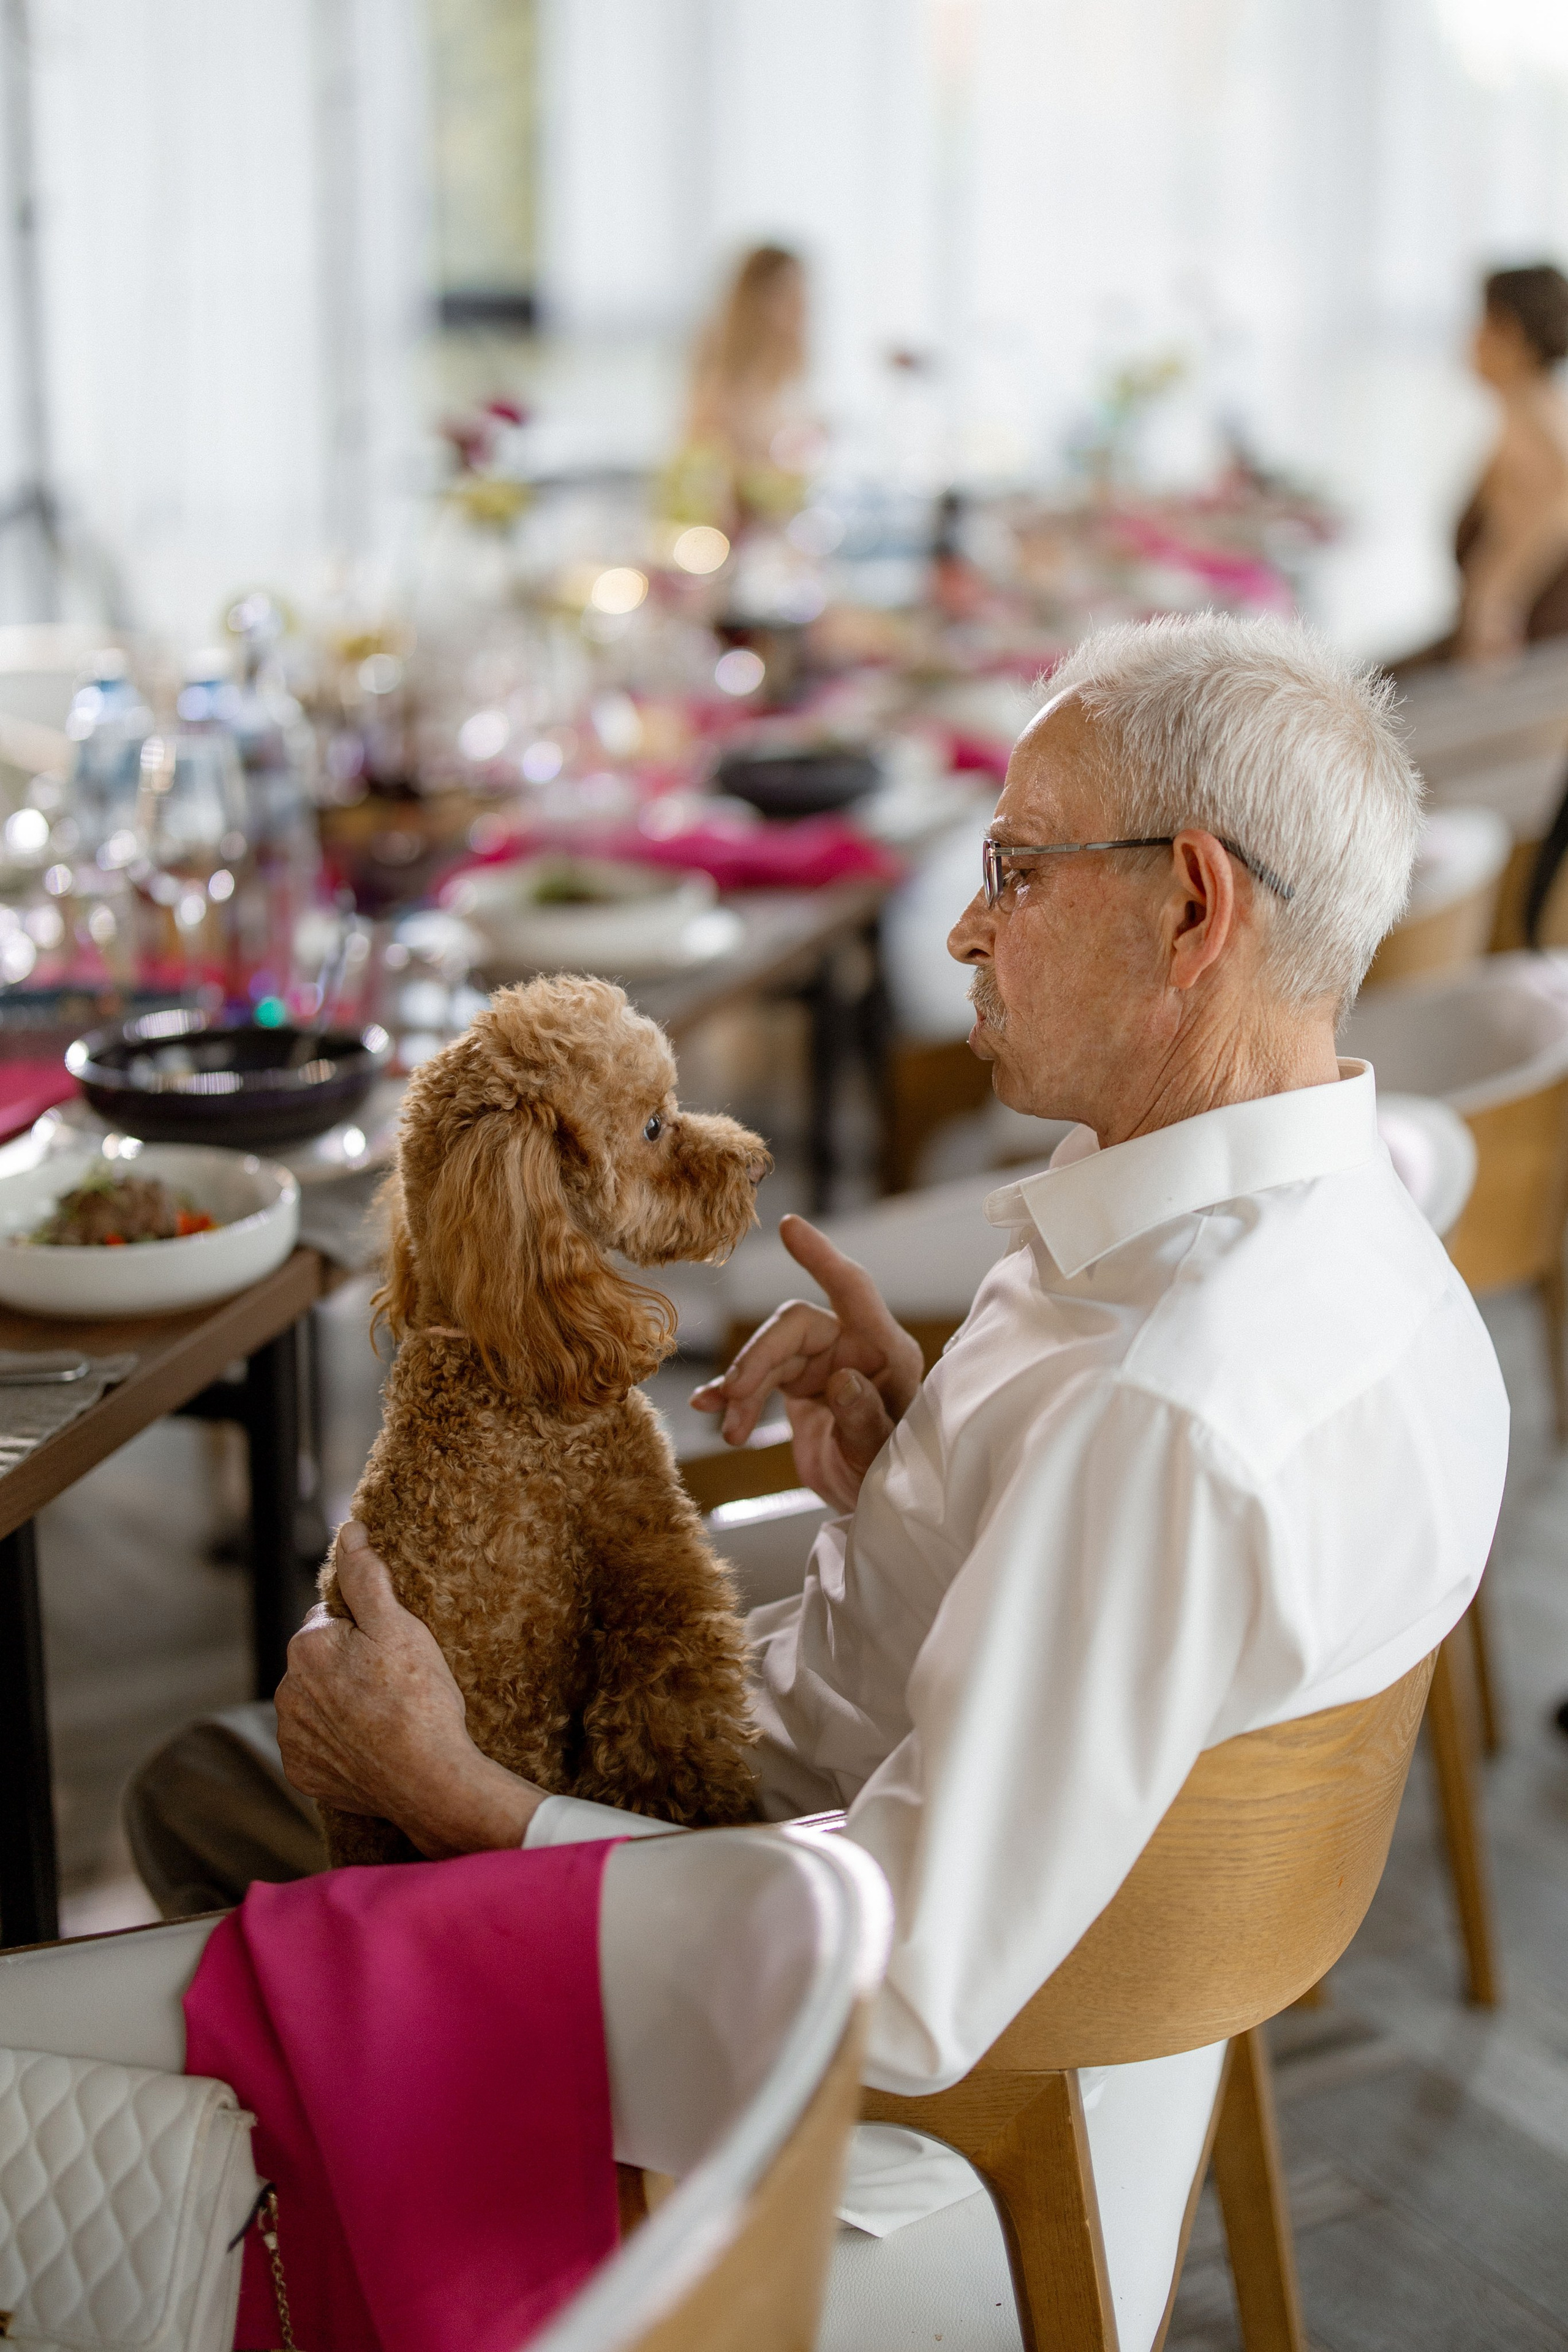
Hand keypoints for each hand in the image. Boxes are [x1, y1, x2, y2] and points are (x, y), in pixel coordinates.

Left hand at [276, 1522, 546, 1856]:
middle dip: (347, 1665)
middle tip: (394, 1682)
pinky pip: (316, 1745)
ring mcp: (292, 1737)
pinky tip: (371, 1745)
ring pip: (316, 1703)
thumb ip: (366, 1577)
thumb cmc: (419, 1698)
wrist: (429, 1780)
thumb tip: (349, 1531)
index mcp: (306, 1647)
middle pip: (319, 1662)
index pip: (330, 1619)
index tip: (392, 1651)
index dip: (365, 1630)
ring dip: (340, 1703)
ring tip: (385, 1715)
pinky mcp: (302, 1773)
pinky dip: (338, 1742)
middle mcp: (286, 1691)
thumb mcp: (399, 1625)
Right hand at [690, 1214, 922, 1512]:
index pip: (852, 1289)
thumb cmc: (896, 1473)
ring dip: (742, 1388)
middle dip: (759, 1358)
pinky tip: (710, 1405)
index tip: (790, 1227)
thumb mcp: (883, 1453)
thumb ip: (865, 1419)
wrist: (877, 1505)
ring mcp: (823, 1363)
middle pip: (792, 1327)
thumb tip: (841, 1381)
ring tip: (731, 1429)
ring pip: (769, 1355)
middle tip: (737, 1399)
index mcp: (886, 1350)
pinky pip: (758, 1378)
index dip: (821, 1258)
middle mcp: (853, 1346)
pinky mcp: (799, 1385)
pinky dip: (733, 1393)